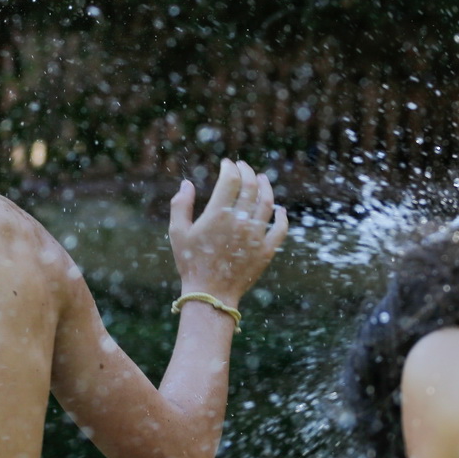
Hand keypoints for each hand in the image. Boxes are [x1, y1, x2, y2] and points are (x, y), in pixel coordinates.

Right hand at [169, 159, 288, 306]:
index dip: (230, 167)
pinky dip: (281, 216)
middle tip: (244, 167)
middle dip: (248, 172)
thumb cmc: (190, 262)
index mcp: (217, 214)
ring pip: (267, 203)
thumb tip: (187, 183)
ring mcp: (256, 236)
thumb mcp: (177, 232)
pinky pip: (279, 229)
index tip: (227, 163)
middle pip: (251, 186)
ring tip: (262, 179)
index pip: (230, 180)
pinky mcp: (266, 250)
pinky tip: (280, 210)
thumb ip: (181, 205)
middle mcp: (240, 221)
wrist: (210, 293)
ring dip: (266, 187)